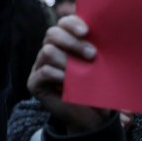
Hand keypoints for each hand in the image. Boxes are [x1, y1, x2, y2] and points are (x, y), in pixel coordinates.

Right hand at [27, 15, 110, 132]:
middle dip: (72, 42)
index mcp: (65, 42)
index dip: (72, 24)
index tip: (87, 32)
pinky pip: (44, 72)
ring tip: (81, 72)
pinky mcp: (34, 83)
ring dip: (67, 60)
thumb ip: (96, 49)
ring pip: (48, 51)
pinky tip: (69, 82)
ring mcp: (39, 66)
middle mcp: (50, 50)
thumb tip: (107, 33)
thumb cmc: (97, 86)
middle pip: (52, 34)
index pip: (63, 23)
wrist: (91, 116)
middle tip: (92, 54)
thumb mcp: (99, 65)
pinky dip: (59, 75)